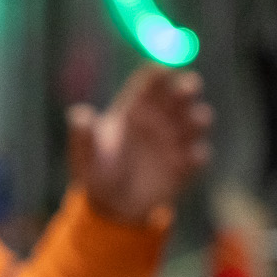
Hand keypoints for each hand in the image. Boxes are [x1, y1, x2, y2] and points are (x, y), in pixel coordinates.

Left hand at [68, 65, 212, 225]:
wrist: (112, 206)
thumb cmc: (96, 171)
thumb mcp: (85, 153)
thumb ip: (83, 134)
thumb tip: (78, 114)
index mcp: (134, 108)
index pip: (151, 82)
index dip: (160, 73)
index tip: (165, 70)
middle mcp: (160, 119)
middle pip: (180, 94)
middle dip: (188, 88)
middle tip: (189, 87)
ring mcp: (175, 141)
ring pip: (196, 120)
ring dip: (198, 118)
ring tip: (194, 120)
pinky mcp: (185, 165)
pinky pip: (199, 156)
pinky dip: (198, 153)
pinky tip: (192, 156)